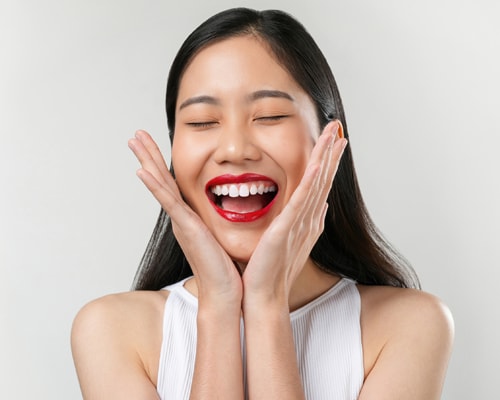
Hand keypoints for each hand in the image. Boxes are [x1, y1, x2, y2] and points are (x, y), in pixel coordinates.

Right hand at [128, 130, 241, 307]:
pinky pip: (168, 202)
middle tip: (136, 134)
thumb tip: (235, 208)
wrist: (225, 292)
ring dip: (147, 161)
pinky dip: (155, 186)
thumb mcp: (223, 235)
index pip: (174, 183)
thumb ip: (222, 220)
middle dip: (149, 155)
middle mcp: (181, 217)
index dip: (162, 162)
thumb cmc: (226, 268)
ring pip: (161, 184)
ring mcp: (181, 221)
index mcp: (190, 217)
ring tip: (134, 141)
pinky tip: (142, 171)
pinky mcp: (186, 227)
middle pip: (162, 179)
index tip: (154, 143)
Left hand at [241, 121, 346, 306]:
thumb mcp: (290, 240)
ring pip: (316, 184)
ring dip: (326, 159)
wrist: (263, 294)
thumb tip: (320, 206)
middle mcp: (308, 219)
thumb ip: (306, 222)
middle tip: (338, 129)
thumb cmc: (272, 269)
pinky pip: (300, 201)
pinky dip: (311, 182)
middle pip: (323, 180)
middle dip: (331, 153)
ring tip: (334, 135)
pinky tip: (317, 164)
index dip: (329, 162)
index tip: (335, 142)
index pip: (320, 185)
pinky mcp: (286, 229)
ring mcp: (300, 223)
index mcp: (307, 220)